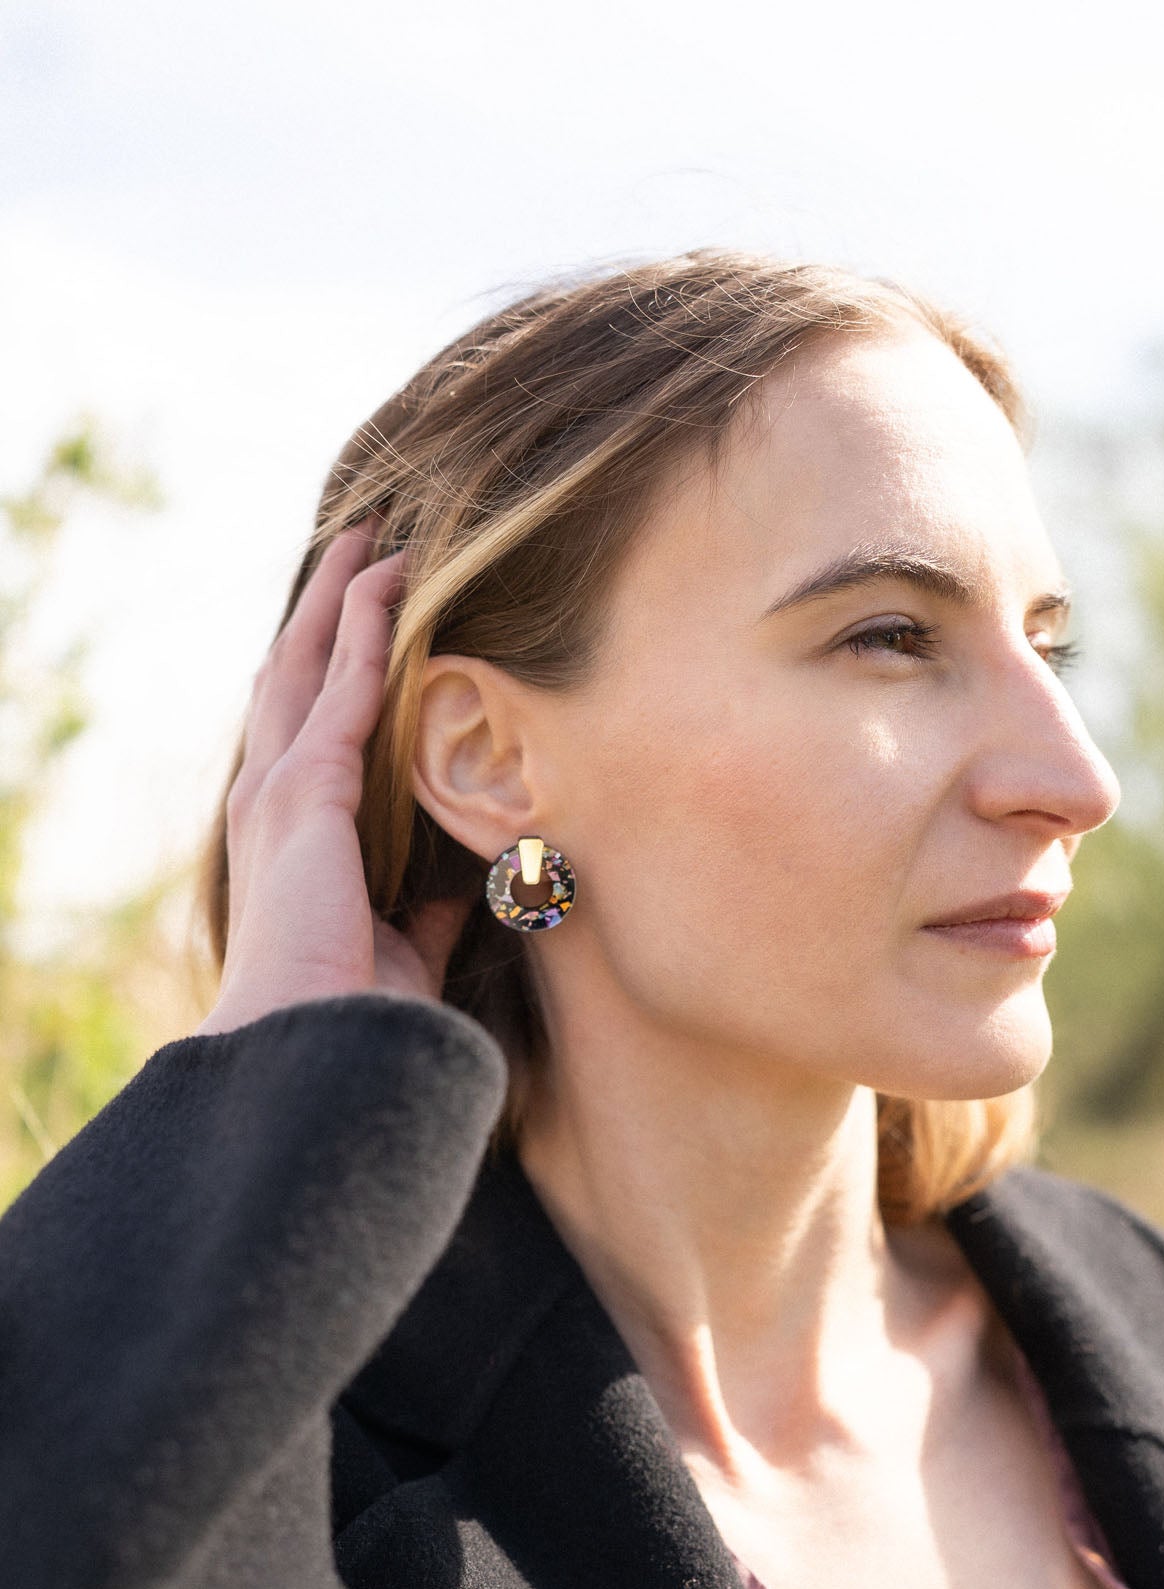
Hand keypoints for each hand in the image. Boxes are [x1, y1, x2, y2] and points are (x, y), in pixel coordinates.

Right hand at [197, 522, 471, 1035]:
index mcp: (289, 837)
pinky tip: (385, 576)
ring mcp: (278, 789)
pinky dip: (360, 624)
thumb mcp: (405, 947)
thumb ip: (427, 913)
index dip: (326, 670)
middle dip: (323, 609)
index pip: (302, 730)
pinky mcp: (306, 789)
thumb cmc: (358, 1015)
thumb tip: (460, 893)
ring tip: (373, 533)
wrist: (321, 1046)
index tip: (357, 620)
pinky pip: (338, 684)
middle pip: (291, 676)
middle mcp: (269, 800)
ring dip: (340, 594)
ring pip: (306, 662)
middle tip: (359, 543)